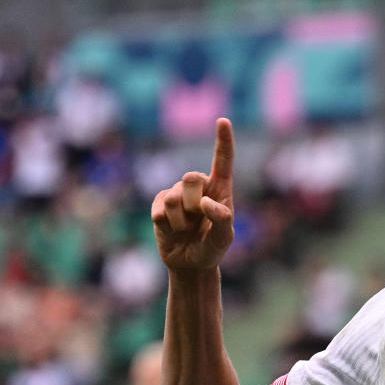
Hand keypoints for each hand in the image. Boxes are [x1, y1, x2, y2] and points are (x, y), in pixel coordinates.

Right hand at [152, 118, 235, 270]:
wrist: (190, 264)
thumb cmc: (212, 249)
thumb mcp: (224, 239)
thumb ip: (222, 221)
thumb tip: (206, 204)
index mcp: (220, 189)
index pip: (223, 161)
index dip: (223, 141)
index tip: (223, 120)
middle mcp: (199, 188)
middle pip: (192, 177)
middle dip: (194, 202)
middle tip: (198, 219)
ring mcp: (177, 194)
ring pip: (175, 197)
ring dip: (182, 221)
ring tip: (186, 229)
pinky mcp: (160, 205)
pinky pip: (160, 211)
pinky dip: (168, 226)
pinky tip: (173, 231)